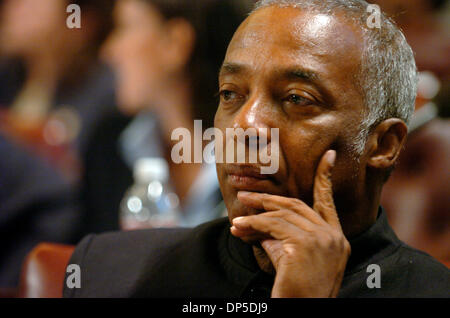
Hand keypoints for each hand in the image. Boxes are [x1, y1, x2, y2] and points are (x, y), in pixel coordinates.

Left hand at [230, 150, 350, 297]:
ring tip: (237, 219)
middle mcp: (333, 237)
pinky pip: (272, 227)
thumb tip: (260, 224)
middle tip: (245, 195)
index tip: (329, 155)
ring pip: (281, 215)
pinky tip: (240, 229)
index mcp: (337, 238)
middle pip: (296, 204)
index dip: (326, 177)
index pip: (329, 201)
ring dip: (255, 215)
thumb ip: (283, 238)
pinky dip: (253, 225)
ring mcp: (321, 240)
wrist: (303, 311)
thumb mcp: (294, 260)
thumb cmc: (297, 291)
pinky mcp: (304, 245)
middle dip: (269, 198)